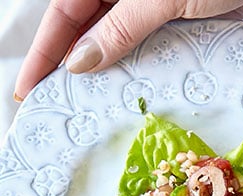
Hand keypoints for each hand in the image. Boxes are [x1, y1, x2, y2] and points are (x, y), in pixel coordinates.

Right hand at [14, 0, 242, 100]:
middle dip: (71, 65)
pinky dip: (140, 69)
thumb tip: (82, 60)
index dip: (45, 52)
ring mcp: (154, 5)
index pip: (64, 13)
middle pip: (87, 29)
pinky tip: (131, 90)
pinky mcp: (180, 20)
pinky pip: (150, 48)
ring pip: (118, 41)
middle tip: (57, 104)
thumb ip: (122, 27)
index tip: (29, 88)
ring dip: (106, 71)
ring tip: (89, 104)